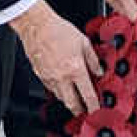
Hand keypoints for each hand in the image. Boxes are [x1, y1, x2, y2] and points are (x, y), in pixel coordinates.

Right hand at [10, 0, 102, 114]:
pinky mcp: (39, 74)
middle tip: (85, 112)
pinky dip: (57, 90)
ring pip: (60, 97)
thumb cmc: (58, 30)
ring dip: (68, 101)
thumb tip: (99, 71)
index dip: (94, 106)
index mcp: (75, 69)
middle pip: (72, 103)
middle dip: (80, 111)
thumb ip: (93, 59)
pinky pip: (50, 88)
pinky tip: (61, 86)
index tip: (97, 110)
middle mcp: (62, 77)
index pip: (88, 95)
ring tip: (74, 99)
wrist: (36, 25)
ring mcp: (49, 77)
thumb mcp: (83, 42)